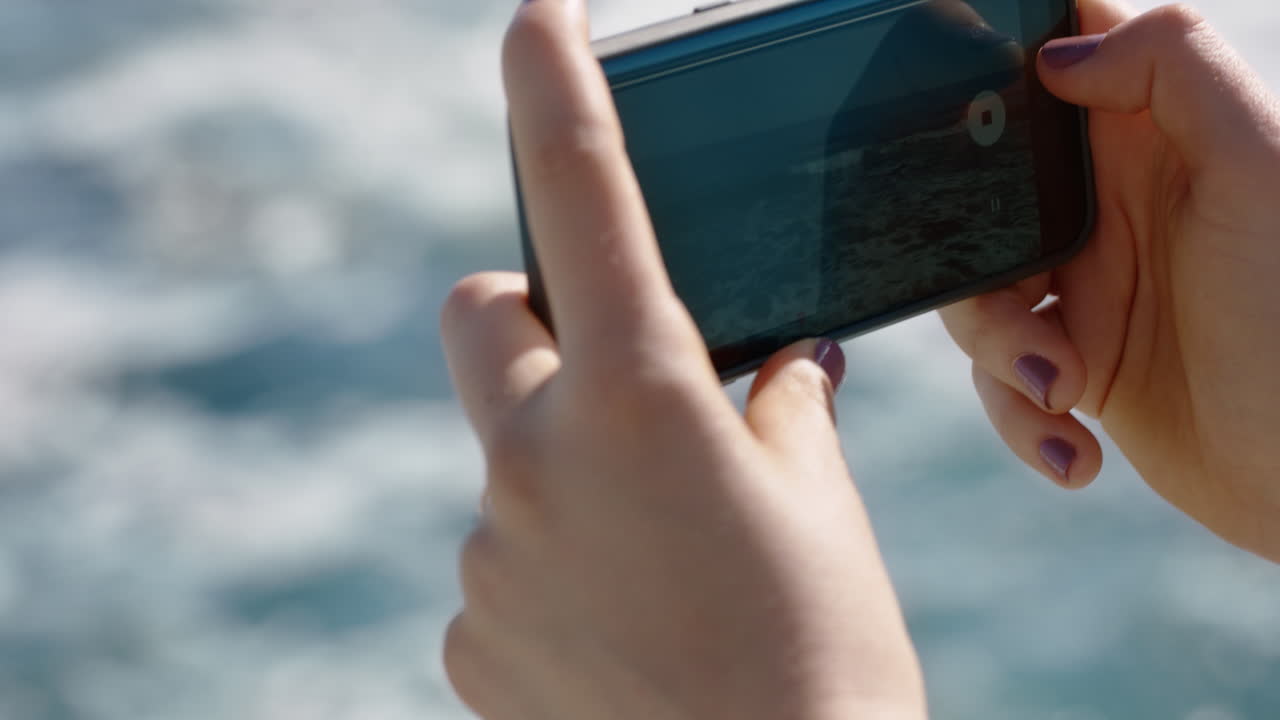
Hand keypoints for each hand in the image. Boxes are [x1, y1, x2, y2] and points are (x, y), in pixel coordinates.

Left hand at [439, 1, 924, 717]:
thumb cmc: (827, 659)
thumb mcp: (821, 510)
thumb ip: (781, 415)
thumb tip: (781, 374)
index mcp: (640, 400)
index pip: (583, 196)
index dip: (554, 83)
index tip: (539, 16)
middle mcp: (534, 462)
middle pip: (480, 316)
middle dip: (531, 316)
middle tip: (610, 364)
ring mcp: (488, 556)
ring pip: (506, 458)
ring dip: (568, 471)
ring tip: (661, 560)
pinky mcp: (468, 639)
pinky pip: (502, 563)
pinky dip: (554, 569)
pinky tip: (625, 629)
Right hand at [939, 1, 1279, 559]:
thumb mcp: (1259, 166)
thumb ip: (1174, 69)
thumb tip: (1058, 56)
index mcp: (1153, 139)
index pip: (1060, 65)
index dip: (1000, 76)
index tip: (965, 124)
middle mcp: (1111, 208)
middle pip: (984, 197)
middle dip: (976, 259)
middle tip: (1023, 307)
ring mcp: (1089, 289)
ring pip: (976, 294)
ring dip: (1001, 354)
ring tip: (1062, 391)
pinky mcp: (1075, 365)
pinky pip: (1000, 380)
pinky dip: (1021, 421)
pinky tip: (1074, 453)